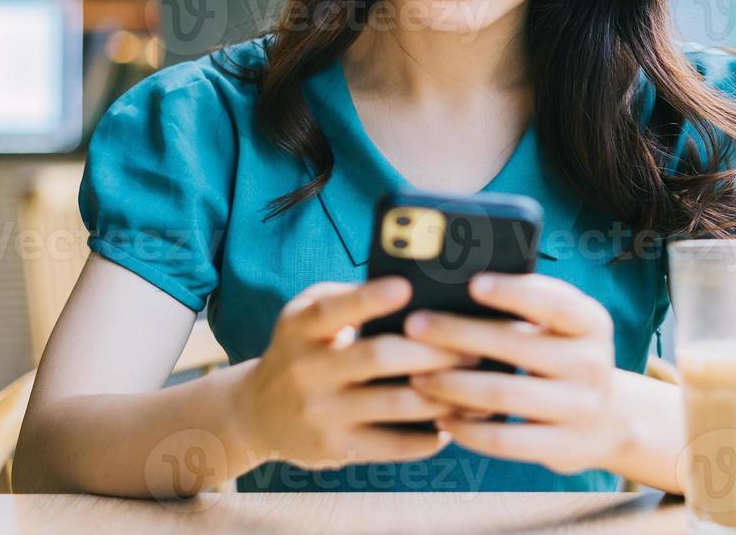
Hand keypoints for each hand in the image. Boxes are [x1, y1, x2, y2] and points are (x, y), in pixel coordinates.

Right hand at [231, 277, 474, 470]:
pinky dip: (429, 435)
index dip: (369, 299)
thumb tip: (418, 292)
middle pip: (379, 357)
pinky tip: (451, 423)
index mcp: (301, 327)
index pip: (334, 310)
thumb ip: (349, 300)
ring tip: (477, 386)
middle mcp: (306, 370)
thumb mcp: (307, 315)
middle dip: (434, 352)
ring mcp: (320, 413)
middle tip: (475, 347)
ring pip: (395, 403)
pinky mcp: (335, 449)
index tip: (406, 287)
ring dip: (444, 396)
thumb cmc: (302, 349)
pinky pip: (393, 444)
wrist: (257, 413)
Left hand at [403, 272, 629, 475]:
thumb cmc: (565, 360)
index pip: (554, 302)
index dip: (514, 291)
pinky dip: (467, 429)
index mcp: (592, 323)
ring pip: (503, 393)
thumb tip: (458, 287)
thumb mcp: (563, 331)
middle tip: (414, 325)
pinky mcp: (563, 446)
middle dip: (458, 333)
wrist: (608, 422)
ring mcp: (580, 407)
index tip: (471, 283)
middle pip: (516, 345)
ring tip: (416, 376)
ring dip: (452, 384)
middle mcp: (591, 363)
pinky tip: (442, 418)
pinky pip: (504, 440)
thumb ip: (528, 309)